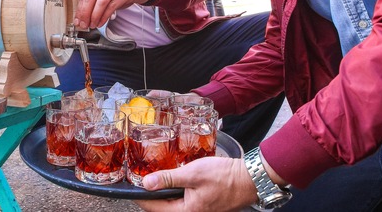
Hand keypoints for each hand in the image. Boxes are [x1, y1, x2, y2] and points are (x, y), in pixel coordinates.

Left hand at [74, 0, 153, 29]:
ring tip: (93, 24)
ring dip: (95, 16)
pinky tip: (101, 22)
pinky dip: (105, 16)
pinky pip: (112, 6)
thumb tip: (83, 16)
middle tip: (83, 25)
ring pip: (101, 2)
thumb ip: (95, 0)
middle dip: (85, 14)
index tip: (77, 20)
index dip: (79, 9)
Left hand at [136, 157, 257, 211]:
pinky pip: (185, 201)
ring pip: (174, 205)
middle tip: (143, 180)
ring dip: (165, 193)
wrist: (249, 179)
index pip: (155, 208)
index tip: (132, 187)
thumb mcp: (193, 173)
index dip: (141, 197)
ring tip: (157, 178)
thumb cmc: (224, 176)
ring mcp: (199, 211)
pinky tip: (177, 180)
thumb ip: (169, 178)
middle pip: (163, 208)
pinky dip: (177, 192)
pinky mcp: (205, 206)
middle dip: (152, 196)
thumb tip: (147, 183)